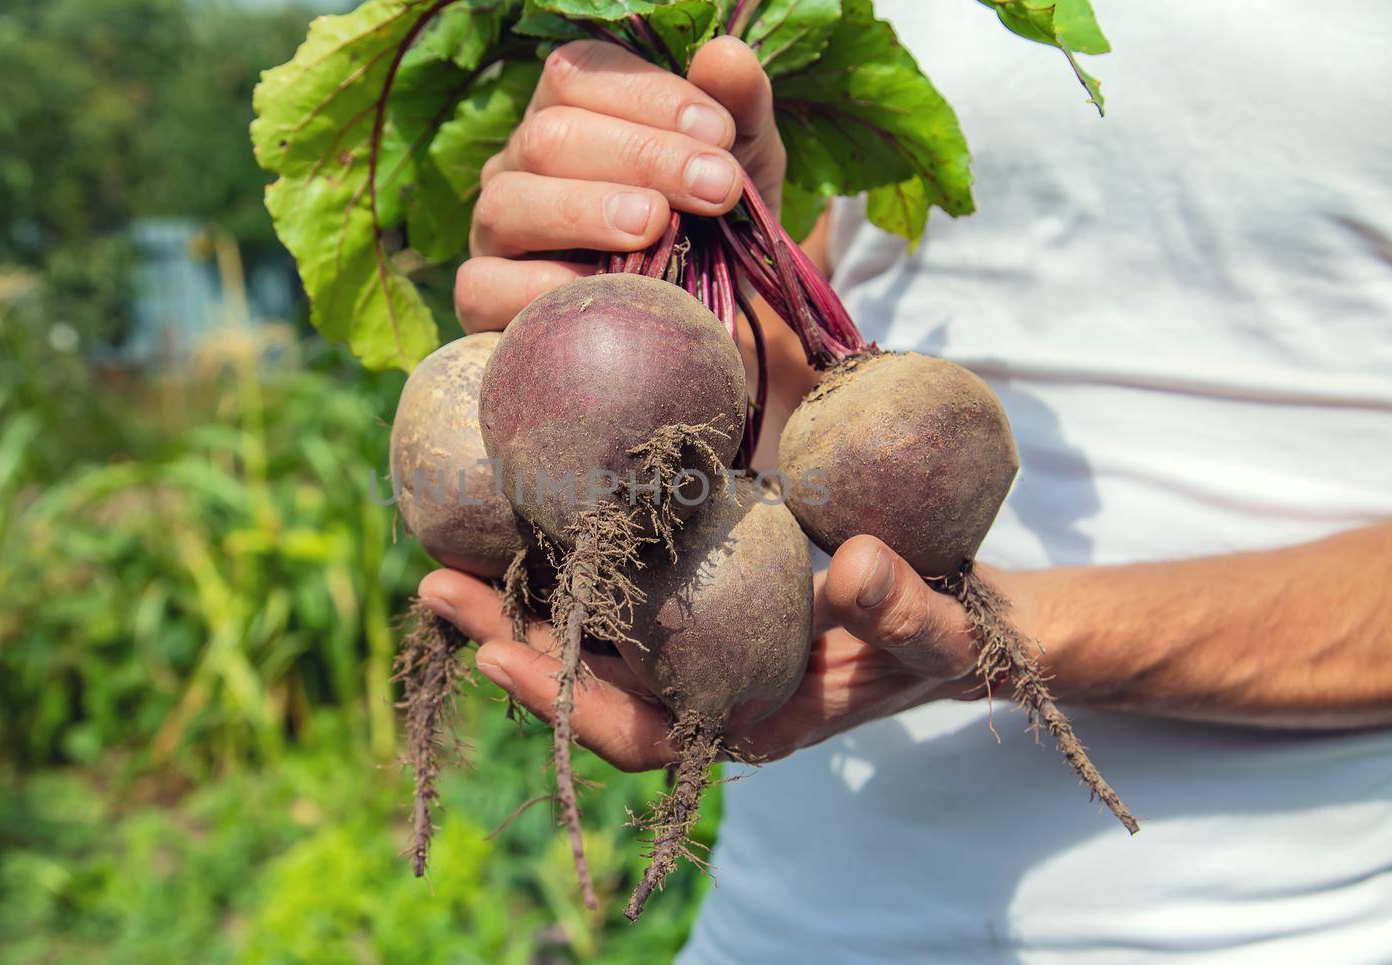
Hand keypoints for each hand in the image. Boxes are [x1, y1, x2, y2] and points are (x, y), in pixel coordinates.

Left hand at [416, 535, 988, 771]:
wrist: (958, 622)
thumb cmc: (947, 638)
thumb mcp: (940, 629)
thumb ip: (904, 612)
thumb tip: (854, 569)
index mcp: (749, 721)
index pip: (639, 733)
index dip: (566, 707)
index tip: (496, 660)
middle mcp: (707, 694)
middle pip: (589, 685)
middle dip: (508, 641)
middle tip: (434, 583)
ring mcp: (697, 654)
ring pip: (594, 640)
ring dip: (523, 598)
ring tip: (451, 544)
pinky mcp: (698, 609)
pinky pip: (621, 595)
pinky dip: (572, 561)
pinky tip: (528, 510)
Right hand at [454, 36, 785, 333]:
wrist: (695, 327)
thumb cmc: (711, 231)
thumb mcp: (741, 167)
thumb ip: (739, 109)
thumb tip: (725, 54)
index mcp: (569, 111)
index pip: (580, 74)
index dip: (649, 97)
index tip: (721, 134)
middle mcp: (519, 163)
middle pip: (550, 135)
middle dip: (641, 157)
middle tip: (714, 189)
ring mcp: (493, 232)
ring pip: (508, 202)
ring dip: (585, 211)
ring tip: (652, 226)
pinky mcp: (482, 299)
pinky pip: (485, 285)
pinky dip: (542, 287)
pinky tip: (604, 291)